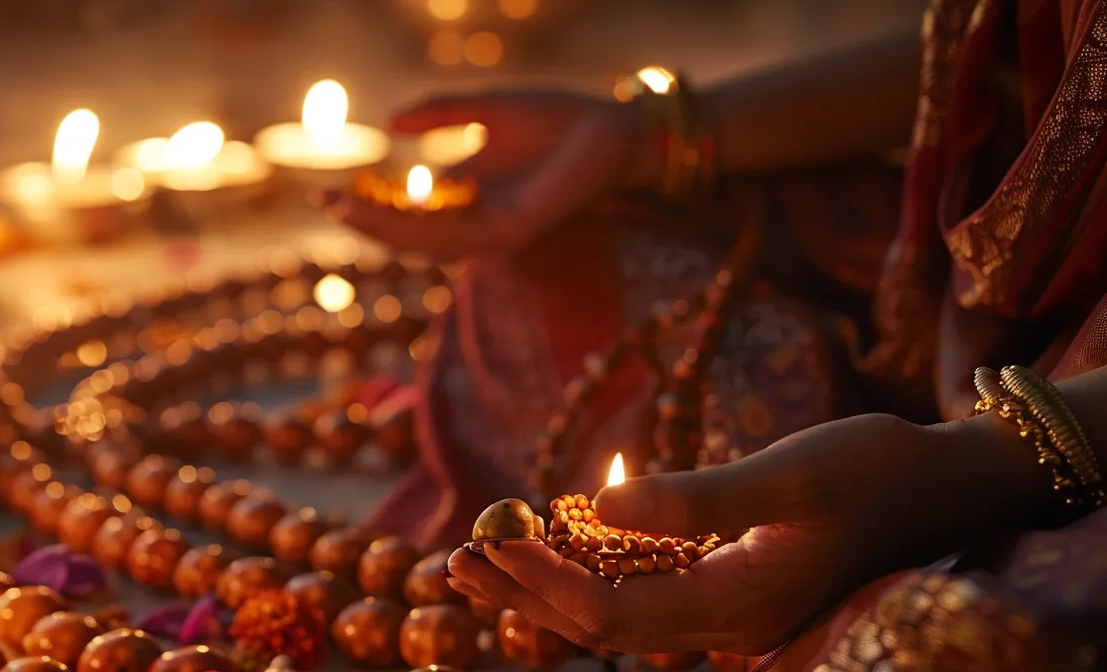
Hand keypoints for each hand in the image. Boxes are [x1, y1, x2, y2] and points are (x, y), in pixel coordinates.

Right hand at [325, 88, 654, 260]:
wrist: (614, 128)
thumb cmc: (558, 118)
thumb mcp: (485, 109)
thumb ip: (440, 113)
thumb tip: (390, 123)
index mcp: (471, 197)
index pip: (410, 212)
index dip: (370, 204)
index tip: (331, 191)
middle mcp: (478, 221)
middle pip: (410, 233)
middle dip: (365, 221)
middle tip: (325, 203)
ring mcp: (494, 232)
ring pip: (425, 242)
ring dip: (381, 229)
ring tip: (343, 209)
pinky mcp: (513, 232)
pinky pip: (455, 237)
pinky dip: (418, 228)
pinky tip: (390, 213)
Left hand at [442, 412, 1051, 654]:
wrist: (948, 486)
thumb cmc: (878, 472)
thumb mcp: (794, 474)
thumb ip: (700, 497)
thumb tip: (603, 507)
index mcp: (738, 605)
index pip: (613, 613)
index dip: (543, 583)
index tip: (490, 541)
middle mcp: (726, 623)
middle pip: (600, 626)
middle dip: (522, 594)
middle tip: (449, 563)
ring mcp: (728, 611)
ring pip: (615, 614)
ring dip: (542, 589)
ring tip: (475, 561)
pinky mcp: (729, 587)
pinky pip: (641, 594)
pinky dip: (586, 573)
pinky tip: (550, 550)